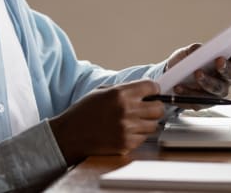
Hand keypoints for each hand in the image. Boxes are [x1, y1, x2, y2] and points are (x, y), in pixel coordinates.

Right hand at [49, 79, 164, 164]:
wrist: (71, 134)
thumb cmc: (85, 111)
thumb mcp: (102, 90)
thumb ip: (124, 89)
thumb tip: (143, 89)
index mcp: (120, 94)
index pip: (152, 87)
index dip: (153, 89)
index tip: (152, 91)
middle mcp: (127, 110)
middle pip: (159, 108)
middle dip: (155, 106)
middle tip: (148, 107)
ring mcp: (128, 129)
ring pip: (154, 125)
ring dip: (147, 121)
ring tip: (135, 120)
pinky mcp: (127, 144)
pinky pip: (143, 138)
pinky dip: (139, 134)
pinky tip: (127, 130)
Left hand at [165, 43, 230, 101]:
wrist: (170, 78)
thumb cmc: (184, 62)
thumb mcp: (186, 52)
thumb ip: (194, 50)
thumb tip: (199, 49)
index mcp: (224, 61)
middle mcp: (225, 77)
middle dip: (226, 68)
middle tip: (219, 61)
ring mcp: (217, 91)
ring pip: (218, 88)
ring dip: (208, 81)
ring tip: (197, 74)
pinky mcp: (206, 103)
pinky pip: (200, 99)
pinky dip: (189, 92)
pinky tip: (179, 87)